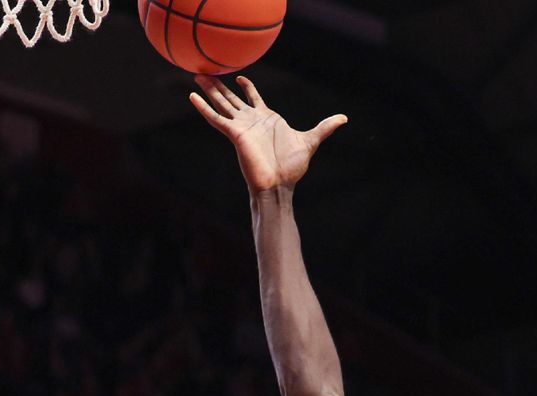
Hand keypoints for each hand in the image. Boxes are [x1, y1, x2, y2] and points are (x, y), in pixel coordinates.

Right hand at [190, 75, 347, 193]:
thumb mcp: (311, 140)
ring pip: (221, 104)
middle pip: (232, 98)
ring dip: (209, 90)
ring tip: (196, 75)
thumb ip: (325, 128)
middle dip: (220, 85)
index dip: (247, 87)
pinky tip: (192, 96)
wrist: (280, 184)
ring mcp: (241, 127)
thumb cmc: (292, 167)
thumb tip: (344, 119)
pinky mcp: (234, 134)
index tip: (240, 77)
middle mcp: (251, 121)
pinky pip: (215, 119)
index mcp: (266, 120)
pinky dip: (203, 108)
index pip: (253, 99)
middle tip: (207, 70)